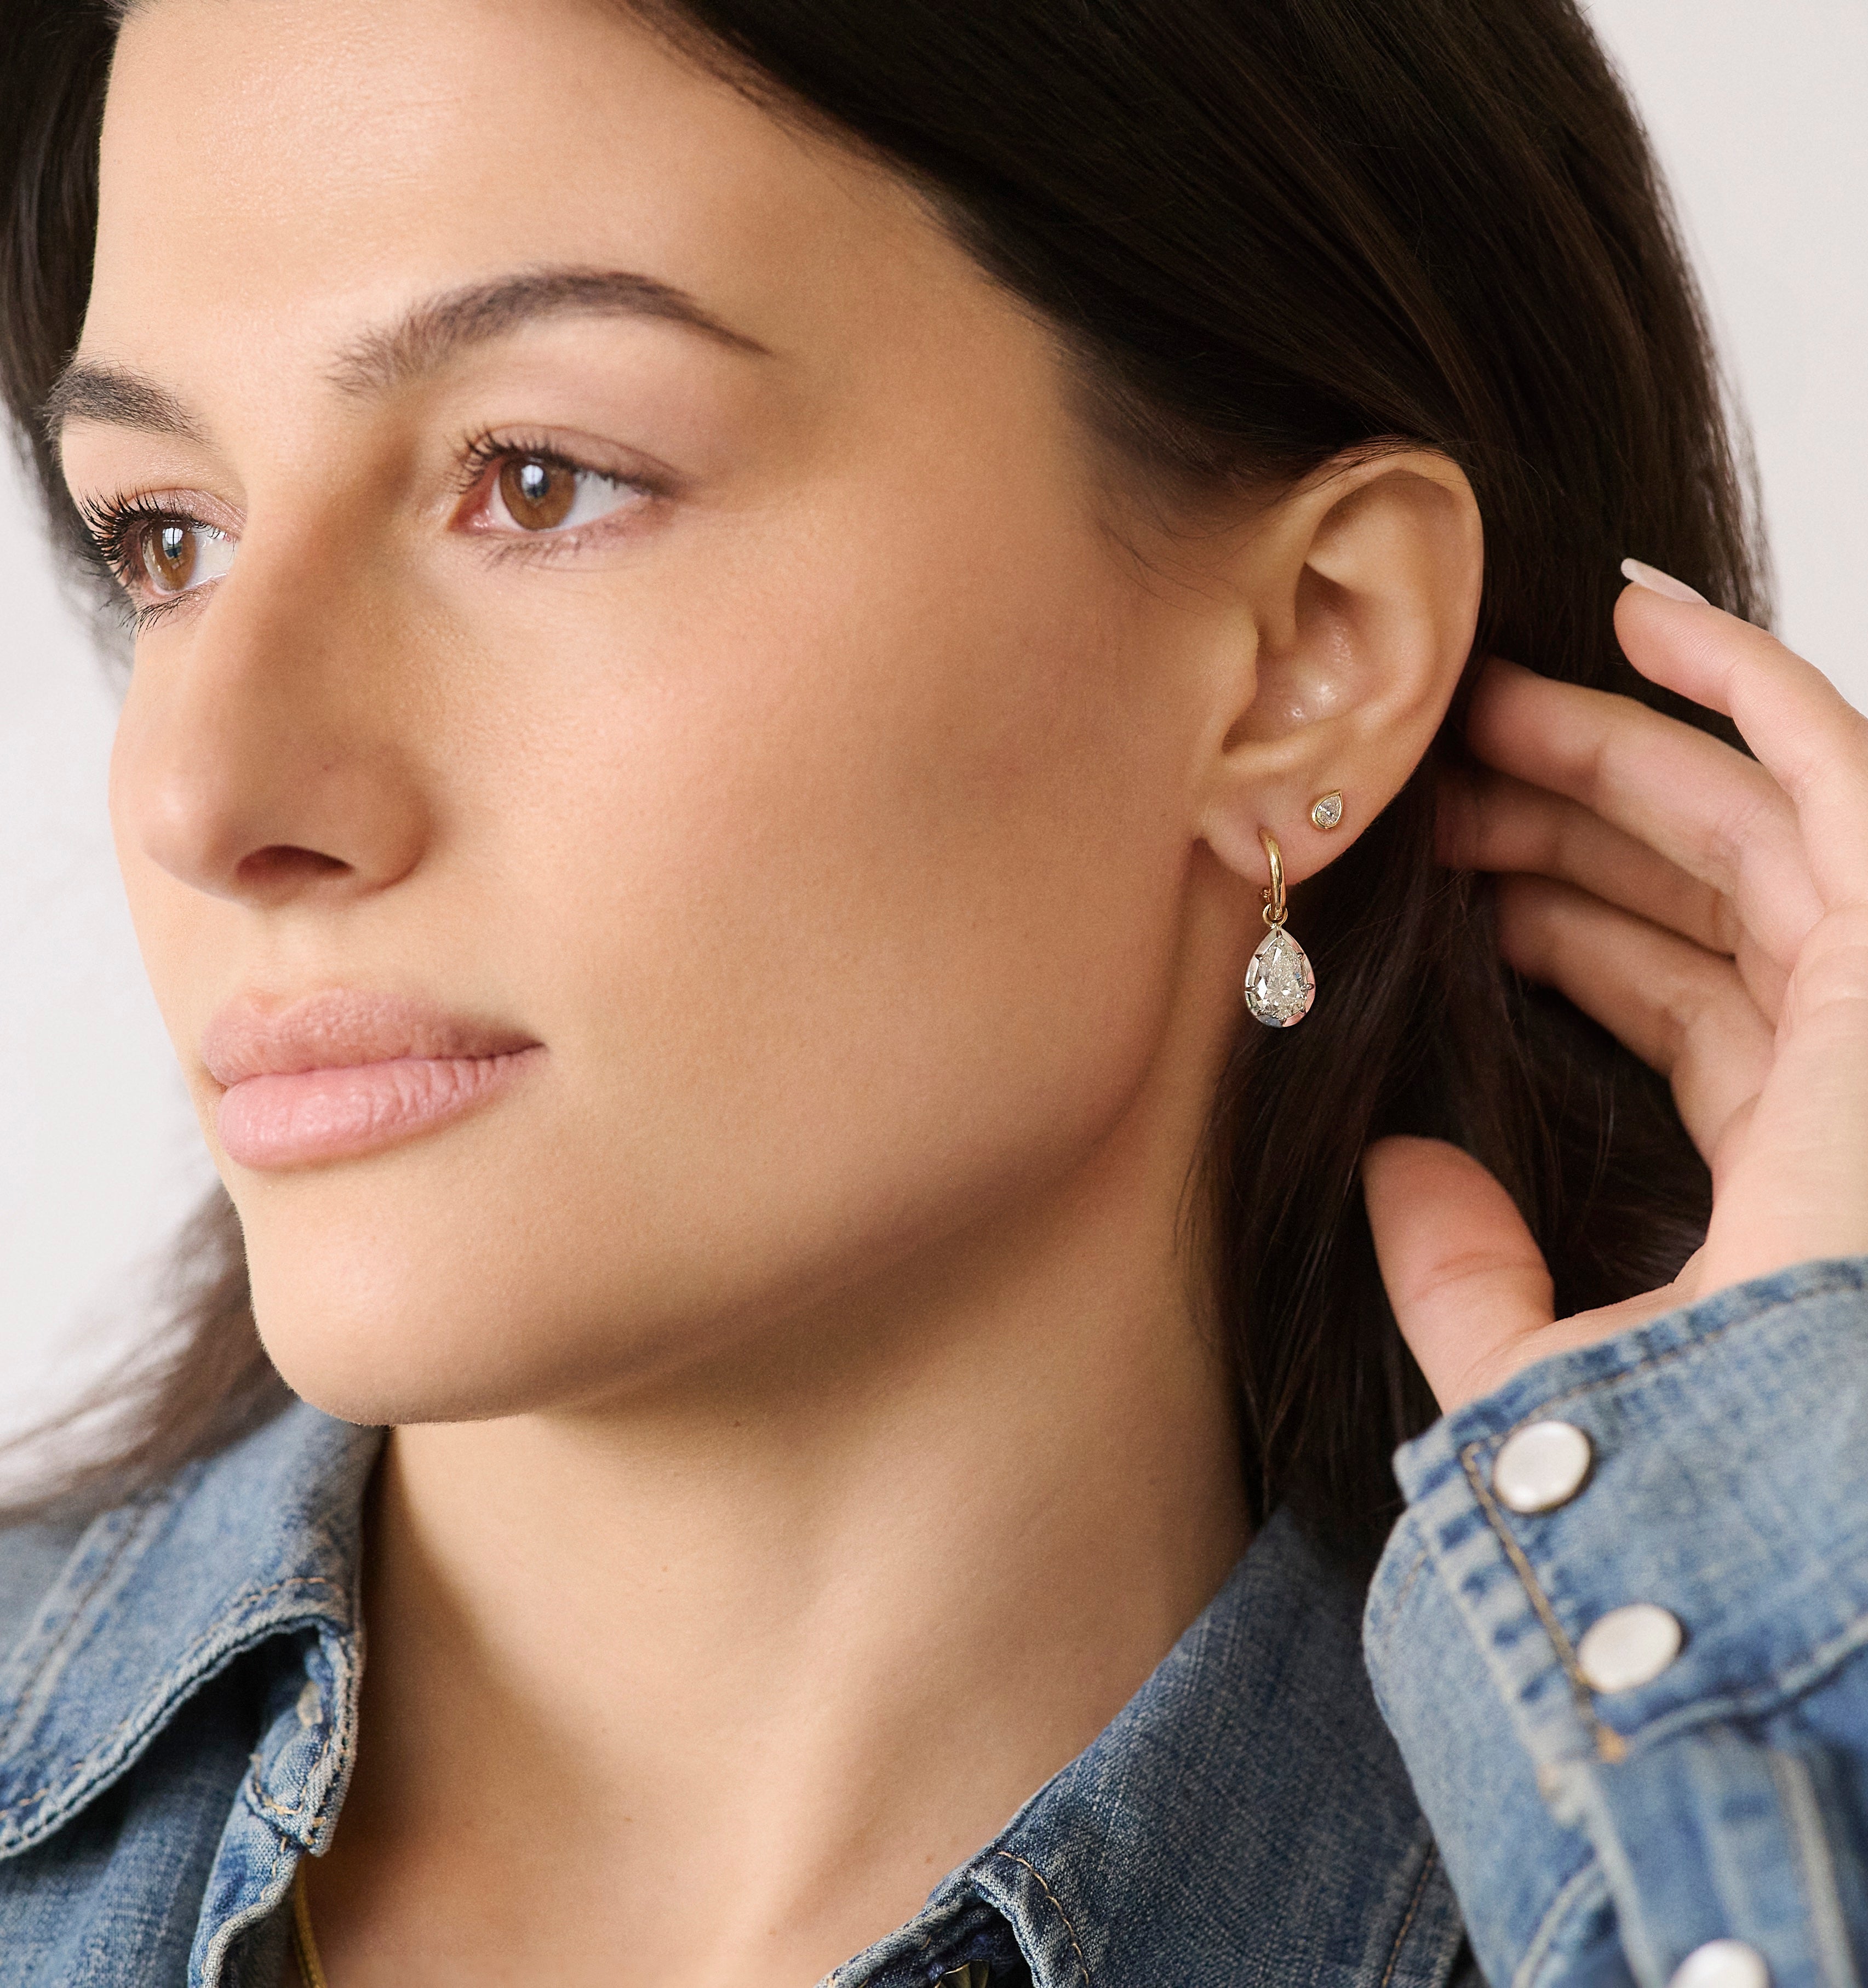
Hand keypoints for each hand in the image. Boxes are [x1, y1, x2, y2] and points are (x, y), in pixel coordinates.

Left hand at [1363, 570, 1867, 1414]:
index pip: (1672, 1000)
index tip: (1445, 878)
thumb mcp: (1547, 1372)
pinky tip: (1635, 617)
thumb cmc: (1715, 1475)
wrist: (1828, 1514)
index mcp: (1792, 1158)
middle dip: (1570, 820)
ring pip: (1745, 822)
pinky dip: (1747, 682)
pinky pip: (1837, 769)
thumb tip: (1385, 1172)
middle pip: (1699, 896)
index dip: (1560, 924)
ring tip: (1485, 699)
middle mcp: (1856, 1067)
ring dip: (1620, 747)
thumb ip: (1464, 1280)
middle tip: (1441, 770)